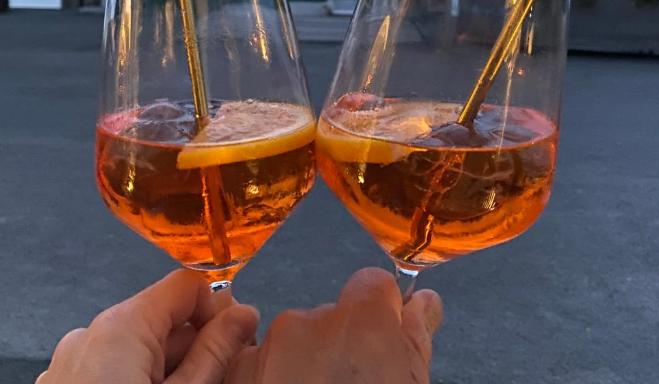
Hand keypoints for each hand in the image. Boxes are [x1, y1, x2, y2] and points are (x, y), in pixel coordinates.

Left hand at [38, 269, 258, 383]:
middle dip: (196, 346)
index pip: (185, 286)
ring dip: (168, 372)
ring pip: (135, 352)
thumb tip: (243, 316)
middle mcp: (88, 336)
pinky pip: (108, 373)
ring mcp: (68, 367)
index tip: (238, 340)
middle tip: (224, 380)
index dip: (218, 308)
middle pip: (160, 320)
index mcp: (121, 326)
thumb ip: (216, 352)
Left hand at [226, 268, 442, 383]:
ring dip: (301, 364)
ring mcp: (265, 350)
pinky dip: (269, 382)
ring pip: (290, 341)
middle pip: (328, 316)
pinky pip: (257, 365)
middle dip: (338, 346)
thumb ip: (416, 337)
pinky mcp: (235, 377)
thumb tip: (423, 303)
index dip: (380, 313)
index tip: (382, 340)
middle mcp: (307, 322)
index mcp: (360, 321)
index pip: (371, 285)